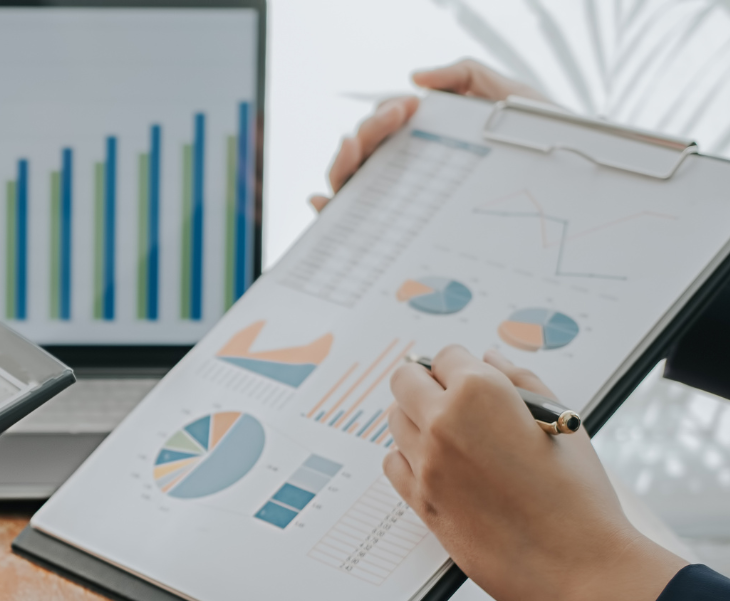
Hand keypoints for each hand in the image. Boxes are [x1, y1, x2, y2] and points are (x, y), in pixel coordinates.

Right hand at [310, 59, 547, 211]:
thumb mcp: (508, 96)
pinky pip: (351, 224)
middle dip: (367, 133)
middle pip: (362, 154)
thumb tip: (415, 79)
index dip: (383, 116)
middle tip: (393, 120)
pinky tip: (321, 202)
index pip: (383, 129)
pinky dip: (327, 211)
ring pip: (350, 183)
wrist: (574, 180)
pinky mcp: (404, 232)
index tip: (407, 108)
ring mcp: (400, 202)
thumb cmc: (541, 142)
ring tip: (356, 146)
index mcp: (425, 141)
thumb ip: (464, 73)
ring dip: (344, 162)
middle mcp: (405, 172)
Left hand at [383, 346, 684, 600]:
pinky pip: (394, 463)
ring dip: (417, 419)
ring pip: (396, 421)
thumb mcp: (561, 423)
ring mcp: (425, 463)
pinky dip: (409, 458)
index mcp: (480, 392)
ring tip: (455, 436)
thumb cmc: (579, 495)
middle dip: (427, 383)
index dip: (460, 364)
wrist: (577, 565)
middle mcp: (442, 422)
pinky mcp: (418, 500)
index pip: (445, 356)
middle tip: (452, 399)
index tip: (470, 377)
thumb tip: (490, 358)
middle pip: (405, 381)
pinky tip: (441, 465)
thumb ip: (521, 382)